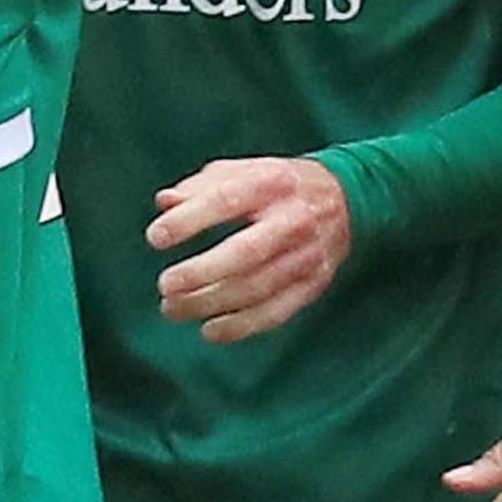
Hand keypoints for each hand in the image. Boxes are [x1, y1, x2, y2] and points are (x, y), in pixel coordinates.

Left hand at [150, 156, 352, 342]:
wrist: (346, 199)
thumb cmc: (277, 185)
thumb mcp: (242, 171)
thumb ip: (201, 186)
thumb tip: (165, 202)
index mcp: (270, 183)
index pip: (226, 200)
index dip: (188, 221)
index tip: (155, 238)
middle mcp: (293, 219)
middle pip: (246, 252)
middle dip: (201, 272)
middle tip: (165, 284)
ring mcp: (306, 255)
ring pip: (257, 287)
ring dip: (211, 303)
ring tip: (172, 308)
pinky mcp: (313, 284)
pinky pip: (276, 311)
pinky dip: (241, 326)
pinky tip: (209, 330)